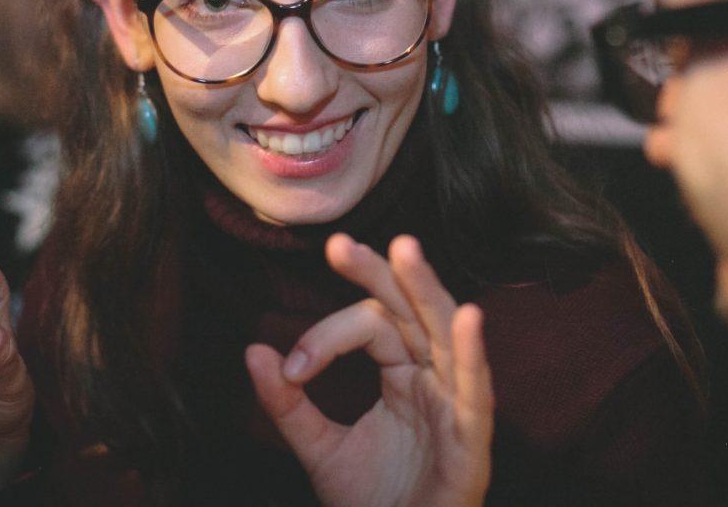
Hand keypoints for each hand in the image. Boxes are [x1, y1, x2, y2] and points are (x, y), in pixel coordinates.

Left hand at [246, 233, 493, 506]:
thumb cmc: (373, 502)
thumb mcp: (319, 448)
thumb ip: (287, 403)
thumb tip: (251, 350)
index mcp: (403, 372)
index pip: (370, 325)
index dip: (327, 336)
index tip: (292, 366)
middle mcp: (432, 376)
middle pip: (409, 309)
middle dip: (377, 273)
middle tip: (338, 245)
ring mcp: (454, 403)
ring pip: (444, 331)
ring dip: (425, 289)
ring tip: (404, 249)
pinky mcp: (471, 439)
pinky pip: (476, 391)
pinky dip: (472, 354)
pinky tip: (468, 318)